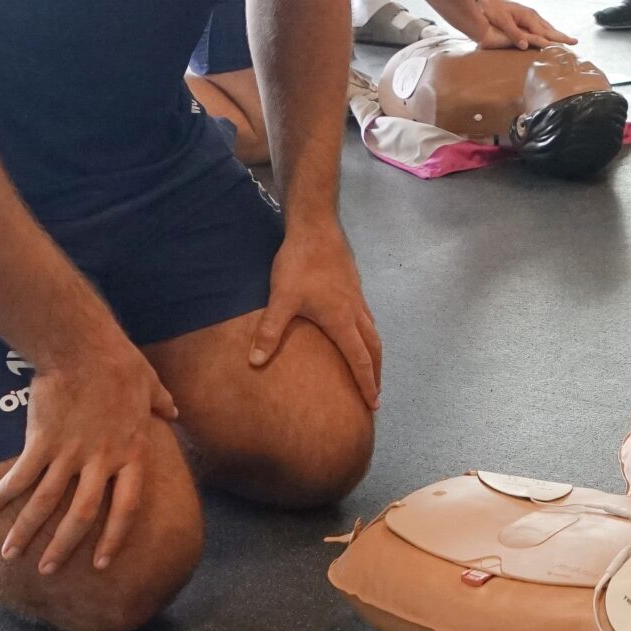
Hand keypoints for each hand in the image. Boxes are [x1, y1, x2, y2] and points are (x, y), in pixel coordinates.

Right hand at [0, 337, 179, 575]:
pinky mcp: (41, 441)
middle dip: (64, 547)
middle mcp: (101, 461)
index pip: (126, 507)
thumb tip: (174, 410)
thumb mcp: (150, 383)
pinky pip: (21, 477)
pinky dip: (2, 496)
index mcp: (131, 453)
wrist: (82, 346)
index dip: (114, 537)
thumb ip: (162, 403)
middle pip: (83, 516)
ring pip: (47, 504)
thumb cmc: (119, 361)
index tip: (102, 563)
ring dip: (27, 531)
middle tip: (48, 570)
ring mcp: (70, 453)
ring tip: (11, 555)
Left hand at [248, 218, 380, 407]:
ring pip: (373, 332)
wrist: (316, 227)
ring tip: (370, 368)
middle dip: (376, 373)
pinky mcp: (353, 286)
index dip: (367, 383)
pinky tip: (356, 332)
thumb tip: (254, 363)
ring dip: (374, 354)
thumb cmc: (300, 264)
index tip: (373, 403)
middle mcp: (355, 312)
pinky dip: (367, 334)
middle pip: (374, 348)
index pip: (360, 359)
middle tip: (375, 394)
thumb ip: (270, 331)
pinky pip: (367, 318)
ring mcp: (357, 298)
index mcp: (342, 321)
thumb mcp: (281, 298)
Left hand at [477, 0, 573, 48]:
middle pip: (550, 29)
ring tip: (565, 40)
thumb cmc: (493, 9)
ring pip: (546, 27)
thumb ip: (514, 33)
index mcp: (529, 17)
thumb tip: (526, 45)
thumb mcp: (503, 21)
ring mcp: (529, 15)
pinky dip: (548, 31)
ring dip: (556, 34)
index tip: (569, 44)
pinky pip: (540, 25)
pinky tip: (548, 34)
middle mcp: (532, 16)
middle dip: (562, 36)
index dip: (558, 40)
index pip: (546, 32)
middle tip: (575, 42)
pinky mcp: (525, 16)